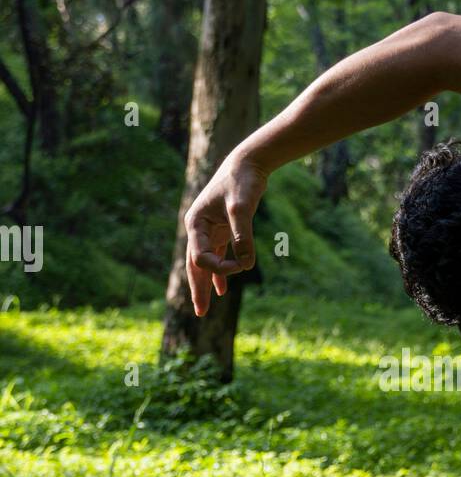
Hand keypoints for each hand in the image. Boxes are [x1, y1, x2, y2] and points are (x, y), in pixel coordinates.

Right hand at [184, 155, 267, 315]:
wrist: (248, 163)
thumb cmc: (242, 181)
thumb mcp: (242, 207)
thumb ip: (243, 235)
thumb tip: (245, 264)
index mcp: (196, 223)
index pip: (201, 257)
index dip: (220, 269)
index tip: (242, 265)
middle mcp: (199, 228)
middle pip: (195, 265)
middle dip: (198, 289)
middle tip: (200, 313)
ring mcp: (210, 229)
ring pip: (206, 262)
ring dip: (206, 284)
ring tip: (205, 307)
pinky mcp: (223, 228)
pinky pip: (218, 255)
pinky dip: (220, 272)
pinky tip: (222, 289)